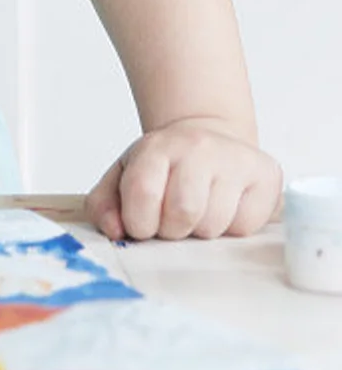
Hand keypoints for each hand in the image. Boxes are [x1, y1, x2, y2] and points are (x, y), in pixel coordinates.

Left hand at [84, 116, 282, 240]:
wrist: (208, 138)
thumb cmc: (164, 167)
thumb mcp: (124, 175)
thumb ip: (104, 204)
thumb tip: (114, 230)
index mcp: (157, 146)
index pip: (143, 192)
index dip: (139, 222)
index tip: (141, 225)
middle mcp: (197, 147)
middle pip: (182, 213)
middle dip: (172, 230)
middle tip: (172, 221)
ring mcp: (234, 159)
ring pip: (214, 225)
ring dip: (201, 231)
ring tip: (198, 212)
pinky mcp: (266, 175)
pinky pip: (245, 226)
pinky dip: (231, 228)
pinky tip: (225, 208)